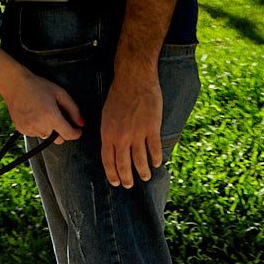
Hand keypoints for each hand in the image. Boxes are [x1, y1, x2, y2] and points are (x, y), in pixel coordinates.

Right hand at [1, 72, 83, 144]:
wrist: (15, 85)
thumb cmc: (37, 86)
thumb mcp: (60, 93)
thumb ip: (73, 109)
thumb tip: (81, 123)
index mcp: (51, 116)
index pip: (68, 134)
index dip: (76, 133)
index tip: (78, 131)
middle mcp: (40, 126)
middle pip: (58, 139)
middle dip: (62, 132)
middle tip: (58, 118)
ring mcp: (30, 129)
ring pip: (47, 137)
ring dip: (49, 129)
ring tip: (43, 113)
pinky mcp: (22, 130)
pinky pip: (35, 134)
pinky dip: (38, 128)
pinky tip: (34, 115)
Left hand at [100, 69, 163, 186]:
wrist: (134, 79)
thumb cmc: (119, 94)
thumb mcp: (106, 115)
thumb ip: (109, 133)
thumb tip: (112, 148)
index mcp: (107, 134)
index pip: (108, 161)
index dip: (112, 174)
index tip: (116, 182)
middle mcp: (121, 137)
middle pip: (123, 165)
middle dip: (126, 178)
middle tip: (129, 185)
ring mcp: (137, 134)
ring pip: (140, 161)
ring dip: (143, 172)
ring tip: (146, 177)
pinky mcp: (151, 129)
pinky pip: (154, 149)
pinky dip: (156, 158)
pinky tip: (157, 163)